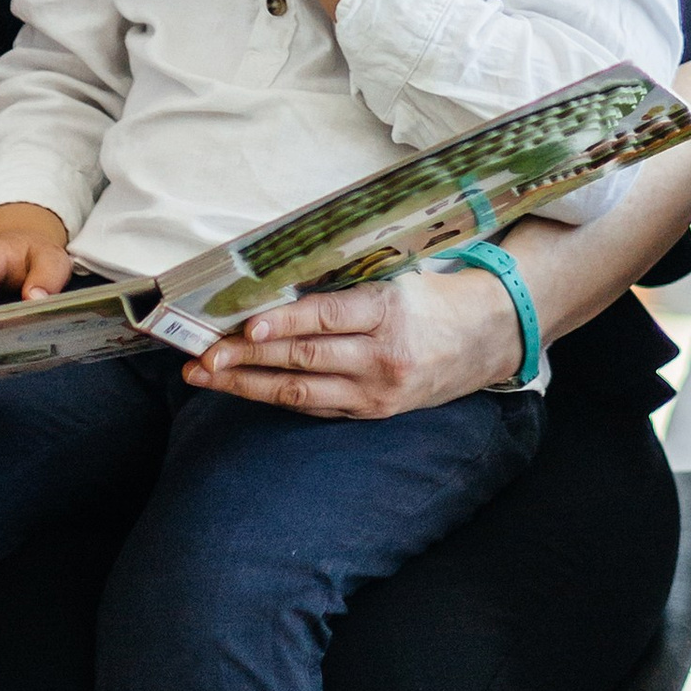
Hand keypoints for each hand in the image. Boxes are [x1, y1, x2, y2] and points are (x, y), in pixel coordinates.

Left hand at [185, 263, 524, 414]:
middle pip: (304, 359)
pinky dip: (276, 397)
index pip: (327, 318)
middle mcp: (383, 357)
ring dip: (248, 385)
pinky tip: (243, 388)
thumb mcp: (397, 277)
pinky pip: (316, 408)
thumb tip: (272, 282)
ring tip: (206, 377)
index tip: (245, 324)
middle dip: (246, 357)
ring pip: (302, 392)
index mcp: (389, 312)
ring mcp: (378, 391)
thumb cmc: (433, 298)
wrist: (489, 338)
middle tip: (202, 356)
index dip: (284, 322)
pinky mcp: (374, 412)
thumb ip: (343, 284)